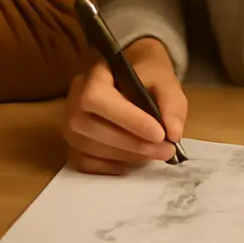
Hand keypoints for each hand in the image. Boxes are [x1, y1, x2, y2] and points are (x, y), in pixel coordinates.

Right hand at [63, 37, 187, 173]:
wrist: (134, 81)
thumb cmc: (146, 78)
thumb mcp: (164, 80)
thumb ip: (171, 102)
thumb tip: (173, 133)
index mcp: (93, 75)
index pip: (97, 97)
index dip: (126, 118)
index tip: (159, 133)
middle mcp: (74, 100)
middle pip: (92, 127)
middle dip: (133, 143)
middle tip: (166, 149)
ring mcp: (70, 126)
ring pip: (90, 148)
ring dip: (128, 156)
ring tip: (156, 153)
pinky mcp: (74, 147)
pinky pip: (88, 165)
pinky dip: (115, 166)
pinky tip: (135, 158)